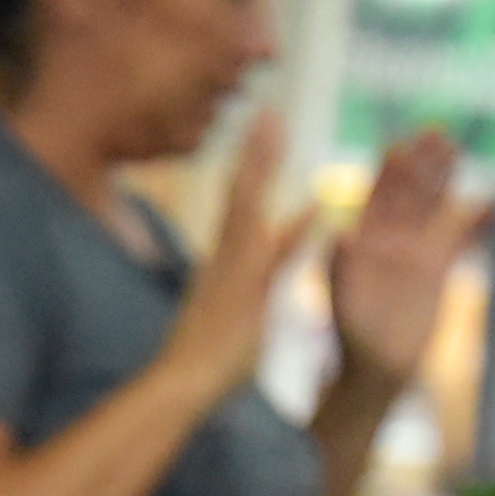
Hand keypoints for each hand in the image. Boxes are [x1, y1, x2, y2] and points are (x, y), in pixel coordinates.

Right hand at [159, 109, 317, 402]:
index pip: (240, 209)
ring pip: (247, 204)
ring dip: (261, 164)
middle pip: (240, 193)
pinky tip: (314, 200)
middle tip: (268, 114)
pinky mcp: (245, 287)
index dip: (251, 174)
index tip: (261, 142)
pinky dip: (292, 226)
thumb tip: (237, 300)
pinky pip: (273, 249)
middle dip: (255, 153)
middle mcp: (225, 258)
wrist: (180, 382)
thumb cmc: (199, 365)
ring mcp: (233, 269)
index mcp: (222, 264)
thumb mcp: (222, 324)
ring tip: (272, 124)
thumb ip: (235, 302)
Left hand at [327, 128, 487, 390]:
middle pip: (410, 192)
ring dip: (444, 179)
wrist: (375, 369)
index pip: (378, 197)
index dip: (389, 172)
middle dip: (422, 163)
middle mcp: (390, 238)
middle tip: (436, 134)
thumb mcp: (342, 300)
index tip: (401, 147)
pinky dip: (475, 223)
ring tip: (456, 150)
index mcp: (364, 240)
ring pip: (434, 207)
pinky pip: (459, 238)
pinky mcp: (439, 269)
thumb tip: (339, 234)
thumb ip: (340, 266)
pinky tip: (492, 204)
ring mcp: (417, 250)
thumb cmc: (352, 336)